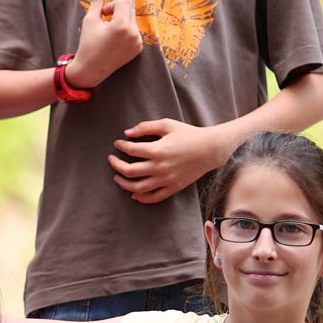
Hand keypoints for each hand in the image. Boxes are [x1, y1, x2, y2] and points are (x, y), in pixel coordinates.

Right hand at [67, 0, 142, 89]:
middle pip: (130, 7)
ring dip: (120, 15)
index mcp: (121, 26)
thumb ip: (97, 1)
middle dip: (118, 3)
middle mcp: (133, 34)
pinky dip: (124, 26)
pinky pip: (133, 29)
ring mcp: (137, 42)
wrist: (91, 70)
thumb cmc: (87, 44)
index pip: (125, 0)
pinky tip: (113, 35)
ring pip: (131, 18)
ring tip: (106, 24)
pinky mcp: (138, 48)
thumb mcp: (91, 20)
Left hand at [109, 119, 225, 203]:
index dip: (120, 146)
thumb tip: (127, 133)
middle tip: (112, 160)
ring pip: (138, 188)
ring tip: (117, 177)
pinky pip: (153, 197)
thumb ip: (145, 127)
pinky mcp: (173, 188)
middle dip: (116, 165)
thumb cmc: (189, 134)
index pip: (130, 150)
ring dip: (124, 183)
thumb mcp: (167, 125)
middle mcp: (160, 167)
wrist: (210, 149)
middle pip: (129, 171)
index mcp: (157, 150)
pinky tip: (133, 193)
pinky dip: (141, 197)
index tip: (117, 144)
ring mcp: (166, 180)